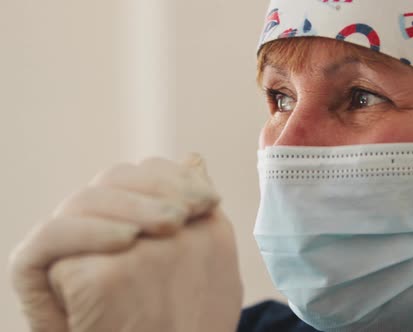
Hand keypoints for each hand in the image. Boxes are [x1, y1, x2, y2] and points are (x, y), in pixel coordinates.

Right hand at [9, 155, 242, 331]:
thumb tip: (194, 157)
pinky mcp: (34, 268)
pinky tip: (125, 240)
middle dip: (158, 190)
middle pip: (115, 180)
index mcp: (129, 214)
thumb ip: (196, 209)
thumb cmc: (186, 320)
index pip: (143, 174)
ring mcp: (64, 243)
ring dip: (131, 207)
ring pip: (85, 201)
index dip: (175, 178)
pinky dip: (87, 230)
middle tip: (189, 214)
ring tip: (170, 224)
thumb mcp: (205, 258)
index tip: (211, 199)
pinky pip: (51, 236)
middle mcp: (95, 222)